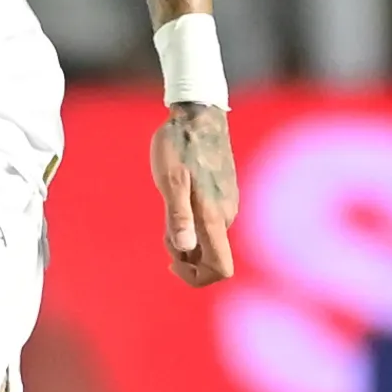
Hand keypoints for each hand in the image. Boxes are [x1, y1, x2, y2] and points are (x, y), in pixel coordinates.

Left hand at [151, 103, 237, 287]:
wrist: (198, 114)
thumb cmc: (179, 145)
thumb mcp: (170, 180)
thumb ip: (178, 216)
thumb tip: (185, 249)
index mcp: (214, 217)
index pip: (221, 268)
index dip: (198, 277)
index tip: (173, 262)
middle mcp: (227, 215)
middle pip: (211, 257)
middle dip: (185, 253)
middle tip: (163, 227)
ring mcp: (228, 205)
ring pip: (209, 240)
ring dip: (187, 237)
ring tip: (169, 207)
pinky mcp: (225, 195)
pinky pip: (211, 223)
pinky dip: (192, 223)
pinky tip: (179, 198)